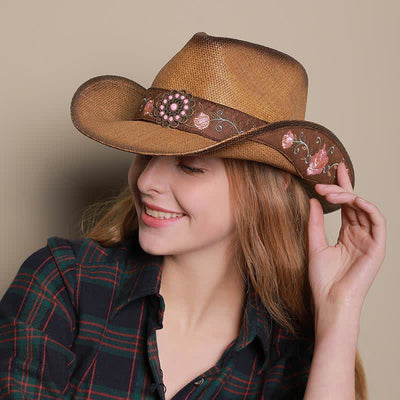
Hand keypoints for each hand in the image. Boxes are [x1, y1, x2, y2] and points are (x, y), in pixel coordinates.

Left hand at [307, 162, 385, 312]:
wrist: (330, 301)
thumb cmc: (322, 279)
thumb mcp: (314, 245)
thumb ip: (315, 223)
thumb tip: (312, 199)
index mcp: (348, 235)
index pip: (347, 205)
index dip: (342, 187)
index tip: (336, 169)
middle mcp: (360, 235)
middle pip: (355, 203)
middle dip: (340, 189)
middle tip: (322, 182)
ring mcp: (370, 240)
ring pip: (364, 208)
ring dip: (348, 196)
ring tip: (328, 192)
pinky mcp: (378, 247)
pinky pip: (377, 220)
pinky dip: (366, 206)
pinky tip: (350, 199)